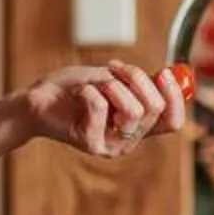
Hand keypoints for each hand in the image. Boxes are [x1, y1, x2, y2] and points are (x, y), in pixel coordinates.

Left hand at [22, 61, 188, 158]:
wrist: (38, 100)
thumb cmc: (73, 88)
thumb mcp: (112, 79)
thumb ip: (139, 82)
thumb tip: (170, 74)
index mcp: (138, 125)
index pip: (173, 121)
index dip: (175, 96)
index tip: (164, 72)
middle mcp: (128, 140)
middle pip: (156, 109)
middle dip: (137, 79)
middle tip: (115, 69)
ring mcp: (110, 145)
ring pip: (134, 111)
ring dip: (113, 85)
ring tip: (94, 84)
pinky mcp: (90, 143)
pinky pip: (101, 107)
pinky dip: (89, 89)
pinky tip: (78, 94)